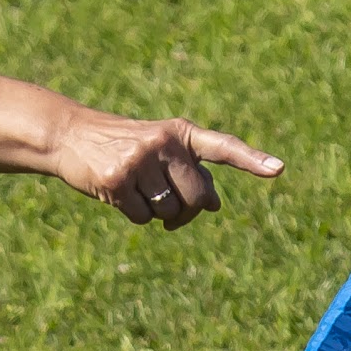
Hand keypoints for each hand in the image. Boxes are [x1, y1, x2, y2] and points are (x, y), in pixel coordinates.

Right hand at [52, 107, 283, 229]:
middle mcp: (164, 143)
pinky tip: (117, 192)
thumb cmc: (126, 146)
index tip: (278, 169)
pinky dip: (132, 214)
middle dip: (186, 211)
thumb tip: (216, 205)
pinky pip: (142, 217)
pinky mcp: (116, 180)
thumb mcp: (162, 153)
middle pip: (197, 199)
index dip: (251, 160)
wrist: (72, 135)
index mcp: (182, 133)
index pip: (223, 148)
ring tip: (135, 188)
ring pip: (169, 212)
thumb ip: (191, 173)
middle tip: (167, 204)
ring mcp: (139, 160)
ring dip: (156, 212)